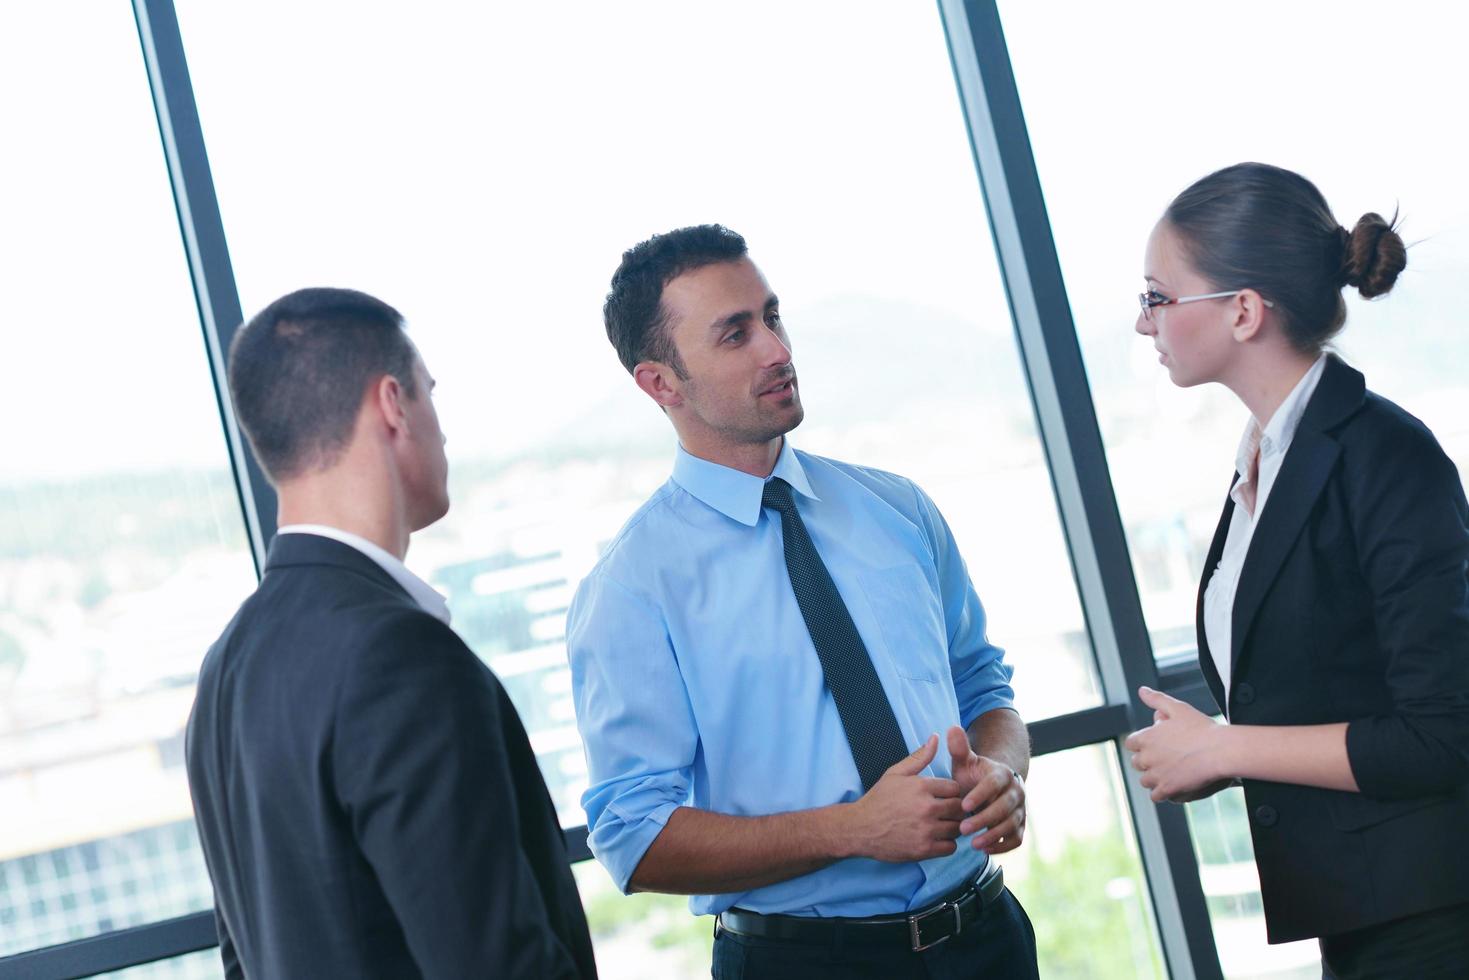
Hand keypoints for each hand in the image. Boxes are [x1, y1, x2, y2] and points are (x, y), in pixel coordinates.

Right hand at [847, 735, 965, 862]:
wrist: (859, 828)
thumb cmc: (878, 799)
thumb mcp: (895, 773)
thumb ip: (919, 756)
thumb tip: (935, 737)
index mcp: (922, 786)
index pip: (955, 788)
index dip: (950, 793)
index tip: (942, 798)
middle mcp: (926, 807)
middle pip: (959, 808)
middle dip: (954, 810)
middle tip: (944, 813)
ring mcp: (926, 830)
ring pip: (958, 828)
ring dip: (952, 827)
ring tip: (941, 825)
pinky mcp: (924, 849)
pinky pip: (951, 847)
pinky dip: (947, 844)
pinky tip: (936, 839)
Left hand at [948, 725, 1025, 853]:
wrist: (991, 788)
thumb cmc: (973, 775)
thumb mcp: (965, 762)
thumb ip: (958, 748)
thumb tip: (951, 728)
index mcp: (1002, 774)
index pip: (995, 784)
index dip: (981, 794)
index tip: (963, 804)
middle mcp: (1016, 791)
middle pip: (1005, 807)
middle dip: (984, 818)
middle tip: (963, 828)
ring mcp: (1020, 810)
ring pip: (1011, 824)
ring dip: (993, 835)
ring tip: (973, 843)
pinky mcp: (1020, 826)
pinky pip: (1016, 839)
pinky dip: (1003, 846)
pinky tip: (985, 850)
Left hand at [1124, 686, 1228, 802]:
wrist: (1221, 750)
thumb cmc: (1201, 728)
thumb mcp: (1177, 708)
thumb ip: (1156, 699)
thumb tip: (1142, 690)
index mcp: (1146, 738)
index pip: (1131, 744)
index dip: (1142, 744)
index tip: (1154, 745)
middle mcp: (1147, 757)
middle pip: (1137, 763)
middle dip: (1148, 761)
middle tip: (1166, 759)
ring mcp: (1156, 775)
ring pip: (1145, 781)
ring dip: (1154, 778)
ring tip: (1170, 773)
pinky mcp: (1168, 789)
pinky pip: (1156, 796)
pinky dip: (1163, 793)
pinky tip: (1174, 786)